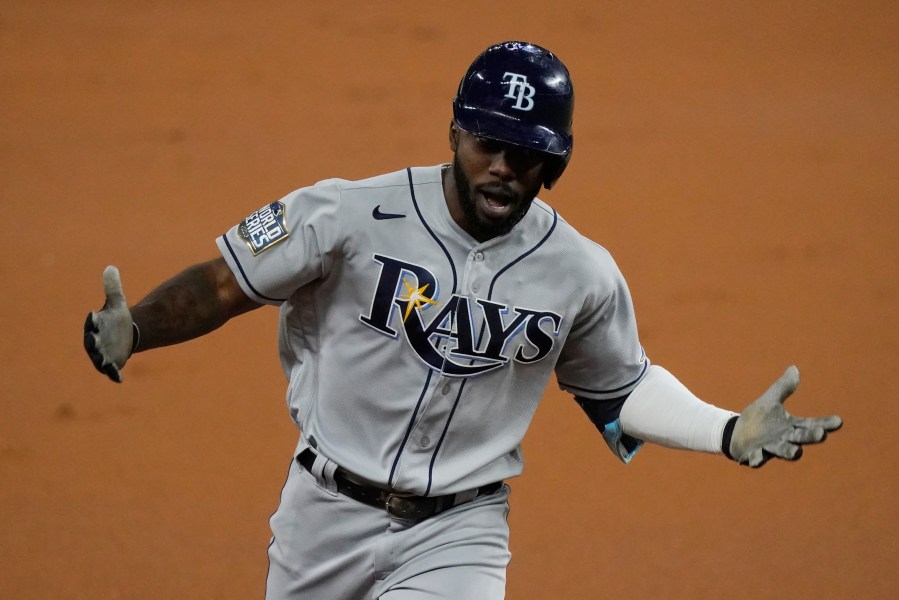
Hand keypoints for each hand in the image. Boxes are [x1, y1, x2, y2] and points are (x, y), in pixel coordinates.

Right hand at [84, 266, 133, 382]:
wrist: (125, 335)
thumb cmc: (117, 319)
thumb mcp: (117, 304)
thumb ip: (113, 288)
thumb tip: (111, 267)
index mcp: (96, 326)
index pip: (91, 323)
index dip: (92, 320)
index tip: (94, 315)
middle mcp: (96, 341)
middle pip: (91, 342)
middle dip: (92, 341)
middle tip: (94, 340)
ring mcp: (102, 353)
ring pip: (99, 358)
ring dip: (100, 360)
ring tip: (104, 362)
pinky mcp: (112, 363)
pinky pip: (111, 371)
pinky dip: (114, 375)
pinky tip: (120, 379)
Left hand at [729, 366, 841, 466]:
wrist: (736, 434)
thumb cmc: (758, 419)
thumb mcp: (770, 401)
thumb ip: (782, 388)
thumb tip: (794, 368)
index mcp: (790, 426)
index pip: (810, 424)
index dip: (824, 423)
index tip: (838, 421)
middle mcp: (784, 439)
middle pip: (800, 438)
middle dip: (811, 436)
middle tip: (821, 434)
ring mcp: (770, 448)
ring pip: (782, 451)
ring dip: (789, 451)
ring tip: (797, 452)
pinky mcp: (755, 455)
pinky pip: (757, 458)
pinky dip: (757, 459)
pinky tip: (756, 459)